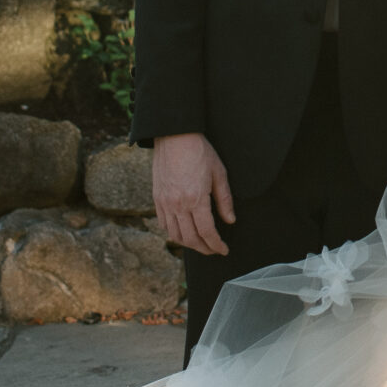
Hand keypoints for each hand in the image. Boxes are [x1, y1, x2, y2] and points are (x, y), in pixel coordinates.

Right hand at [152, 132, 234, 255]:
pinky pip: (163, 224)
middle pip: (190, 238)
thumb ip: (224, 200)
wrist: (174, 136)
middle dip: (204, 248)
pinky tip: (183, 232)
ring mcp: (165, 203)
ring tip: (200, 244)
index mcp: (196, 199)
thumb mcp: (219, 173)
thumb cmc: (200, 152)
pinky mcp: (157, 198)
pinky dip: (174, 233)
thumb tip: (230, 220)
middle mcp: (178, 204)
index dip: (216, 245)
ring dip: (189, 244)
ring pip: (175, 235)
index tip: (223, 250)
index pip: (207, 232)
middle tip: (214, 250)